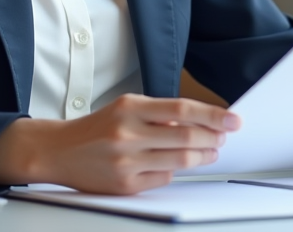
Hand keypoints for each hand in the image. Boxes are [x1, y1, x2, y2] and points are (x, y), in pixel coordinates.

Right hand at [0, 94, 239, 193]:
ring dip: (202, 155)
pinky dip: (175, 169)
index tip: (234, 118)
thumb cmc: (97, 128)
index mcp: (130, 108)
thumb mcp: (125, 108)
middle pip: (186, 137)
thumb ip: (159, 114)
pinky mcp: (125, 185)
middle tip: (226, 136)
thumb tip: (200, 121)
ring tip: (212, 150)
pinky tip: (178, 163)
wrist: (58, 151)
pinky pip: (164, 177)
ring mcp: (126, 161)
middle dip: (213, 137)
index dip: (213, 115)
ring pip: (179, 160)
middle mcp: (128, 134)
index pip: (182, 110)